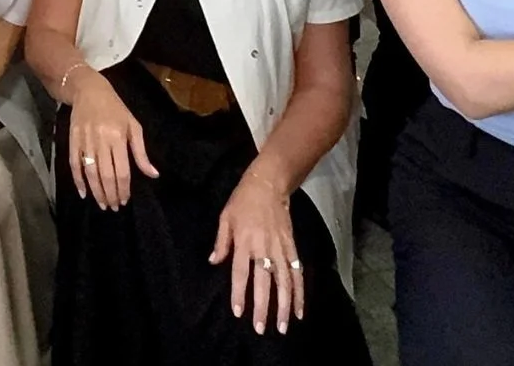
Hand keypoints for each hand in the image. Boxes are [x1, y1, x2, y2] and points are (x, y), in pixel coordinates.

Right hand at [63, 65, 156, 208]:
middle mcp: (101, 141)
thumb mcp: (133, 126)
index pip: (122, 171)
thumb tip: (153, 174)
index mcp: (118, 137)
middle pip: (106, 174)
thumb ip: (141, 152)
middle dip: (110, 194)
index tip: (125, 200)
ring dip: (96, 191)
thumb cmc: (115, 108)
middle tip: (114, 207)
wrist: (88, 90)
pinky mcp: (72, 140)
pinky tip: (83, 192)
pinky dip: (77, 180)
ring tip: (102, 204)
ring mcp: (85, 141)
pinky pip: (74, 164)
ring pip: (90, 172)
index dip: (123, 189)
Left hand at [211, 166, 300, 334]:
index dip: (239, 293)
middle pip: (264, 282)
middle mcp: (263, 248)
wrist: (269, 184)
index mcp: (244, 241)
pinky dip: (299, 292)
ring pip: (285, 282)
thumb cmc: (242, 201)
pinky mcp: (292, 247)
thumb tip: (214, 262)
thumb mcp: (225, 217)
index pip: (240, 273)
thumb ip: (221, 242)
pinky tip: (299, 309)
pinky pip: (297, 273)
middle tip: (261, 329)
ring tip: (282, 327)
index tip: (238, 312)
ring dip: (284, 306)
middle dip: (263, 307)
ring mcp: (280, 248)